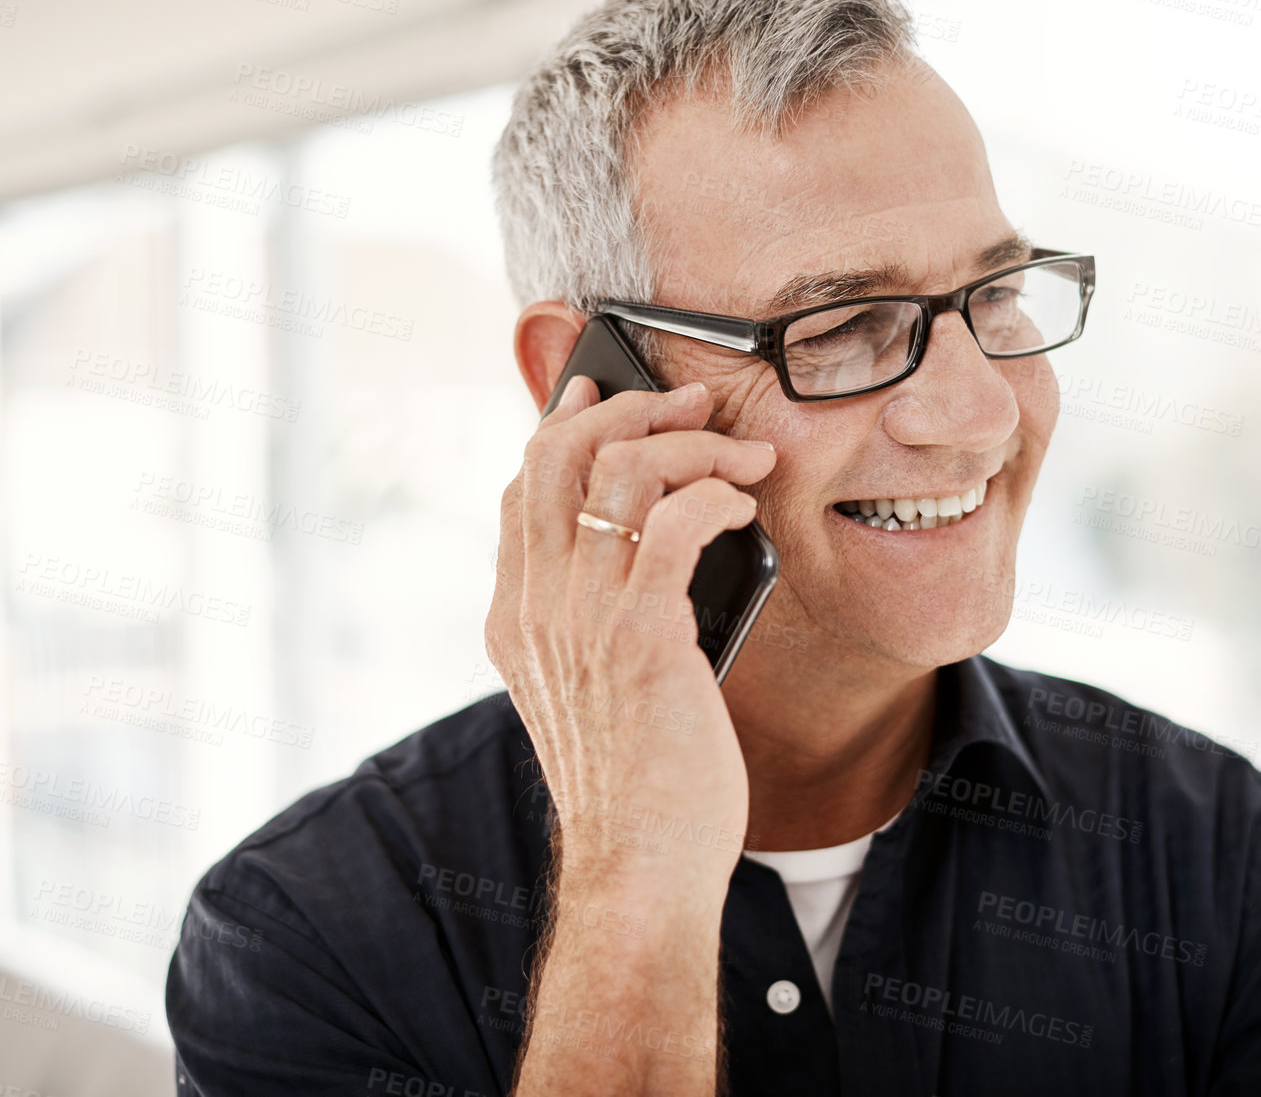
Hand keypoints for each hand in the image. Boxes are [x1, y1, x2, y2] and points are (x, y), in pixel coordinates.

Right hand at [485, 375, 775, 890]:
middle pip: (560, 454)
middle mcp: (535, 608)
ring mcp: (581, 621)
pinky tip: (746, 505)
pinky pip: (674, 522)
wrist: (640, 869)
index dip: (564, 424)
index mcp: (514, 616)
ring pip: (621, 472)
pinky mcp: (642, 638)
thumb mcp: (589, 688)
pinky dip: (716, 493)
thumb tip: (644, 546)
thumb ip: (593, 618)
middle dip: (633, 409)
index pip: (523, 484)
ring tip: (745, 455)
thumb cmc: (635, 782)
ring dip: (692, 444)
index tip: (604, 392)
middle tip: (695, 404)